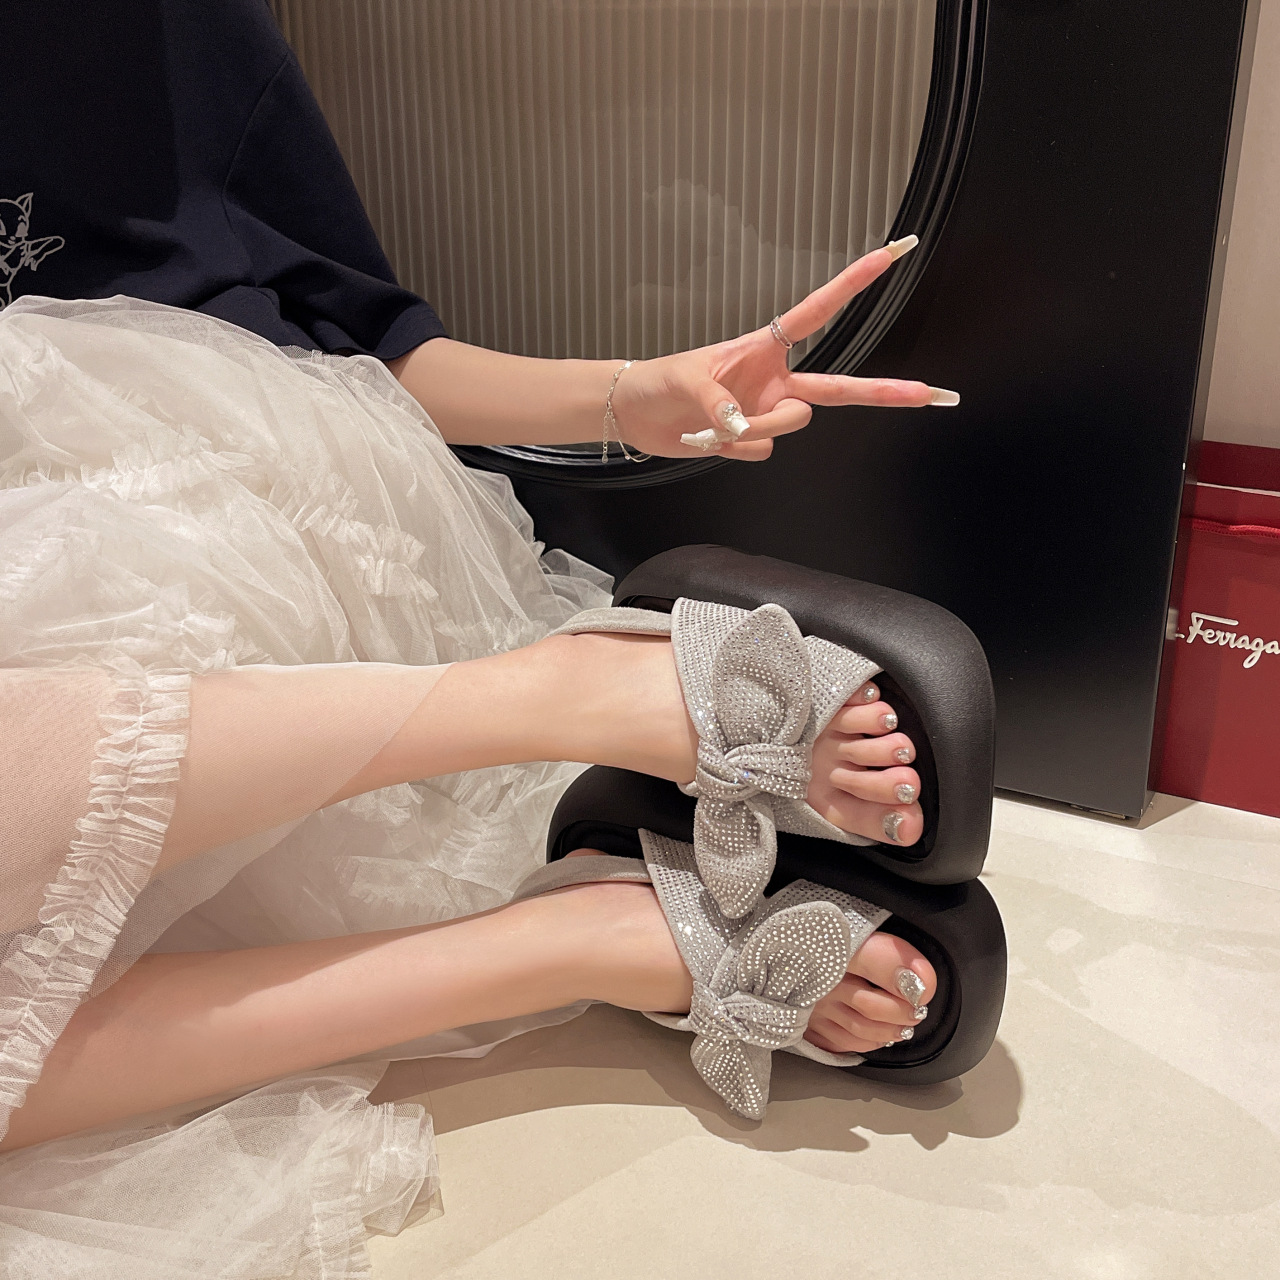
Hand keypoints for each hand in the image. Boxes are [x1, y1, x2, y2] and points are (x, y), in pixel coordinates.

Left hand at [608, 239, 956, 460]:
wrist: (637, 414)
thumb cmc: (659, 380)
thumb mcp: (685, 381)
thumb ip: (718, 403)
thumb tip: (741, 423)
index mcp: (764, 346)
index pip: (818, 310)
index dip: (854, 282)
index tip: (892, 254)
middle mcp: (776, 379)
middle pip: (841, 386)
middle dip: (886, 391)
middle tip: (932, 394)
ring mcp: (768, 411)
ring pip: (791, 427)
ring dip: (755, 428)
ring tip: (714, 422)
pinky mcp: (754, 438)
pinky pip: (761, 451)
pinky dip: (734, 448)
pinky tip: (712, 437)